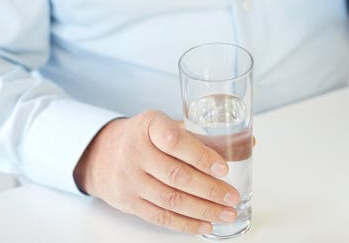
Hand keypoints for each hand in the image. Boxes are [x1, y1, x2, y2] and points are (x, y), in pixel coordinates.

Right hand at [73, 109, 255, 235]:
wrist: (100, 154)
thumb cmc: (143, 136)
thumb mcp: (164, 123)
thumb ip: (201, 133)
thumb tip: (248, 143)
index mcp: (149, 125)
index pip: (175, 141)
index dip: (201, 155)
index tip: (224, 167)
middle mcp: (136, 152)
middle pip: (176, 175)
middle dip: (209, 189)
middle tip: (232, 196)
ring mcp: (130, 179)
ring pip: (170, 199)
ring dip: (203, 210)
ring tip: (226, 214)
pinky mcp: (129, 202)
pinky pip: (160, 216)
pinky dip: (185, 224)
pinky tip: (205, 225)